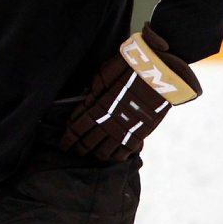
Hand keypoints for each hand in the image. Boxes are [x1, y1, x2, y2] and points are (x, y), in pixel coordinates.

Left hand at [60, 24, 201, 160]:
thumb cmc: (128, 67)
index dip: (68, 139)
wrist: (160, 71)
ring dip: (95, 153)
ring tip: (92, 153)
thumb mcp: (103, 75)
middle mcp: (109, 123)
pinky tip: (112, 155)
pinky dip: (116, 155)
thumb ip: (92, 92)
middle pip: (88, 143)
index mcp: (97, 107)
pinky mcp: (141, 134)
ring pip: (104, 152)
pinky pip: (124, 152)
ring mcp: (126, 130)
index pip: (77, 129)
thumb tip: (84, 104)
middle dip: (79, 148)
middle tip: (74, 150)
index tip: (62, 144)